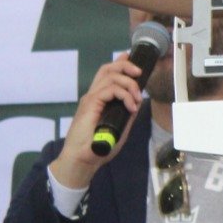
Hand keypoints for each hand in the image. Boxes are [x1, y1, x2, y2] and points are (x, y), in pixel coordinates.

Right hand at [49, 57, 147, 188]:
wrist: (82, 159)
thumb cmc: (99, 147)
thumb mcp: (119, 127)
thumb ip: (127, 114)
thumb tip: (137, 102)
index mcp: (99, 99)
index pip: (108, 74)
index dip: (121, 64)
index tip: (135, 63)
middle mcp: (94, 95)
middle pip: (108, 68)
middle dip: (126, 65)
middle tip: (140, 73)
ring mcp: (91, 98)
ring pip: (111, 76)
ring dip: (129, 83)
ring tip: (137, 97)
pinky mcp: (90, 103)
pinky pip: (110, 89)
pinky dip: (125, 95)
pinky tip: (131, 107)